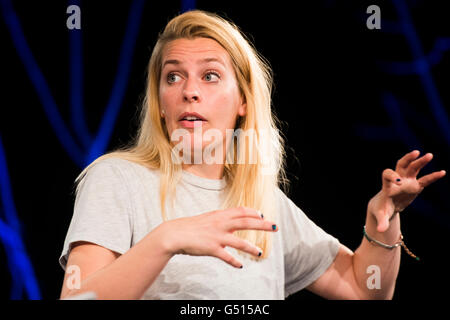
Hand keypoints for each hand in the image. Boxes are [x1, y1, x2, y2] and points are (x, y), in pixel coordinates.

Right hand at [157, 207, 277, 267]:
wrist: (174, 234)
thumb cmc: (191, 227)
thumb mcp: (208, 218)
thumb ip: (222, 219)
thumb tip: (233, 221)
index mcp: (220, 215)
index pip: (241, 211)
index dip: (253, 212)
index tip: (263, 215)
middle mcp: (220, 224)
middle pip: (246, 222)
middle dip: (262, 224)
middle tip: (275, 227)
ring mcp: (216, 236)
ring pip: (239, 242)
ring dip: (251, 248)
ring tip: (259, 252)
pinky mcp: (211, 248)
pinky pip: (226, 256)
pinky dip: (234, 261)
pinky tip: (240, 265)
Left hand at [369, 150, 445, 232]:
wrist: (385, 206)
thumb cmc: (381, 209)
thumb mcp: (380, 215)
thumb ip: (381, 222)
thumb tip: (381, 231)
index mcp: (387, 185)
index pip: (387, 174)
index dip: (391, 176)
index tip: (397, 181)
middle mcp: (397, 180)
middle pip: (401, 164)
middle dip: (408, 158)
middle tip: (415, 153)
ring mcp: (406, 181)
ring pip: (413, 168)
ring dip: (420, 161)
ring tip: (429, 155)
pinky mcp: (415, 186)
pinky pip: (425, 180)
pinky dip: (433, 176)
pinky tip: (442, 172)